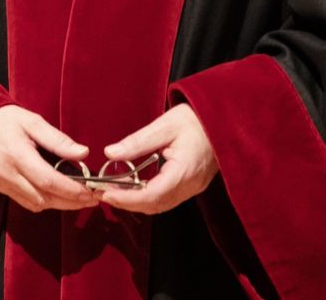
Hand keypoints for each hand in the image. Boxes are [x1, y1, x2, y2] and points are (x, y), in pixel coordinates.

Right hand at [0, 104, 99, 212]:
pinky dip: (44, 202)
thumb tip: (83, 153)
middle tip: (91, 198)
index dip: (72, 190)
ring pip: (36, 204)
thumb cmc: (5, 119)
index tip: (91, 192)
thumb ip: (58, 139)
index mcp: (17, 155)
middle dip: (71, 202)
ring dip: (59, 204)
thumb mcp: (32, 121)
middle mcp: (8, 174)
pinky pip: (26, 202)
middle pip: (44, 198)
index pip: (48, 181)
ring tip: (78, 198)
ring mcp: (1, 183)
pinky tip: (56, 194)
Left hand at [98, 104, 218, 214]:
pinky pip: (168, 198)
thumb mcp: (163, 126)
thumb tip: (110, 153)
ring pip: (162, 205)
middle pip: (156, 205)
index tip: (106, 194)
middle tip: (104, 193)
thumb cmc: (194, 120)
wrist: (221, 120)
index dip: (128, 199)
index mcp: (184, 171)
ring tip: (114, 191)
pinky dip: (148, 197)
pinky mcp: (193, 185)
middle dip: (128, 203)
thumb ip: (137, 142)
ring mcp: (194, 187)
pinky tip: (134, 188)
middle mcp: (191, 185)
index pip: (152, 195)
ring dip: (137, 202)